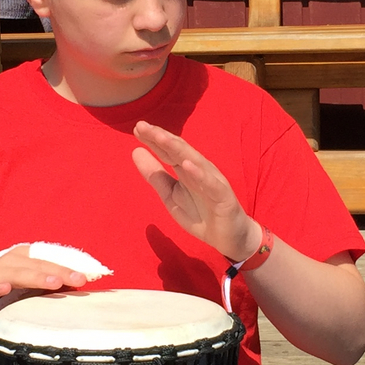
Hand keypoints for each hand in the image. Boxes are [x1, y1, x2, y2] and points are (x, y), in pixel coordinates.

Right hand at [0, 245, 92, 306]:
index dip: (70, 265)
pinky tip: (5, 289)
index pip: (52, 258)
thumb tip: (79, 284)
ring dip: (37, 278)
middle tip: (78, 279)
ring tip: (54, 283)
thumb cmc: (10, 287)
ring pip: (19, 274)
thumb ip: (53, 282)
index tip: (88, 275)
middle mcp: (13, 260)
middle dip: (60, 272)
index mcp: (27, 256)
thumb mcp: (34, 283)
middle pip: (40, 264)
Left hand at [131, 122, 260, 263]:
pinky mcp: (223, 197)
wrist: (229, 238)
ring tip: (160, 138)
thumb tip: (135, 151)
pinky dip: (199, 174)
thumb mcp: (171, 196)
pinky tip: (187, 165)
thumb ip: (155, 176)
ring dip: (177, 148)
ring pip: (194, 161)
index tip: (137, 128)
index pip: (168, 151)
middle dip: (161, 137)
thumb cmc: (201, 214)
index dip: (153, 140)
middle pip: (179, 150)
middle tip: (142, 126)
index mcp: (186, 169)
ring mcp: (212, 181)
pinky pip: (210, 184)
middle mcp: (199, 170)